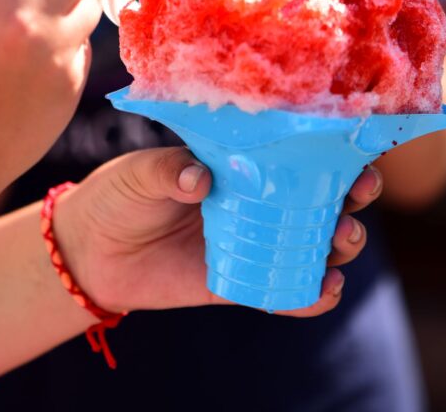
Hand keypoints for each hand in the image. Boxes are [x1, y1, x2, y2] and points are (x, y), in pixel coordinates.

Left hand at [56, 147, 382, 316]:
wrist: (89, 251)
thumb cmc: (117, 195)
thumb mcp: (140, 172)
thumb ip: (170, 170)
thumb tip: (202, 178)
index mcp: (237, 163)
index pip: (292, 153)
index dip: (329, 151)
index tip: (352, 150)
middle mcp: (253, 201)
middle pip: (318, 198)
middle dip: (350, 196)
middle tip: (357, 194)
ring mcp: (250, 243)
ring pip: (311, 244)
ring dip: (340, 243)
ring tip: (343, 240)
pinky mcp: (237, 283)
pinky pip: (282, 291)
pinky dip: (310, 295)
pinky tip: (325, 288)